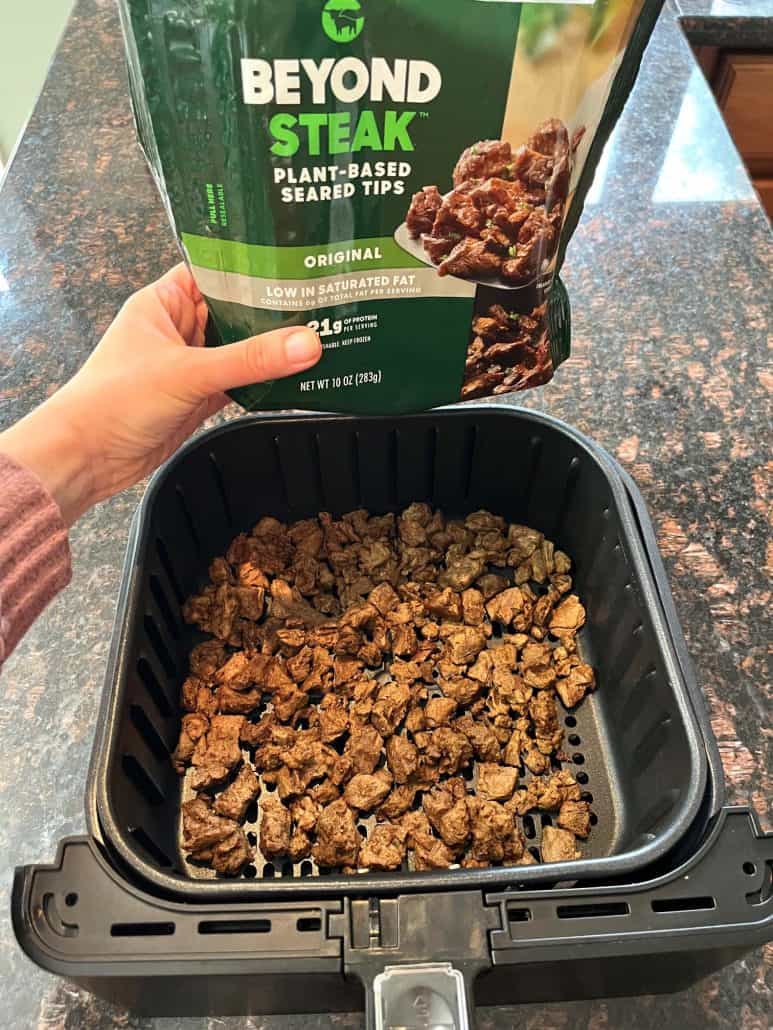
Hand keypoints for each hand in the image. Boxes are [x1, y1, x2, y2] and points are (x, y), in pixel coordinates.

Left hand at [0, 264, 320, 524]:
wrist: (88, 458)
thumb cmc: (116, 399)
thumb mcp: (188, 372)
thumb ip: (249, 359)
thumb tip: (307, 343)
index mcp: (164, 302)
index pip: (214, 271)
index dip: (250, 265)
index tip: (294, 263)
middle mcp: (178, 329)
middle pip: (233, 312)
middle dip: (272, 311)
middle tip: (321, 302)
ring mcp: (189, 365)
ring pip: (239, 350)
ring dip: (270, 350)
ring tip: (320, 337)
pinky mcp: (198, 398)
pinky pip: (239, 383)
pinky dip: (263, 383)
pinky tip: (295, 378)